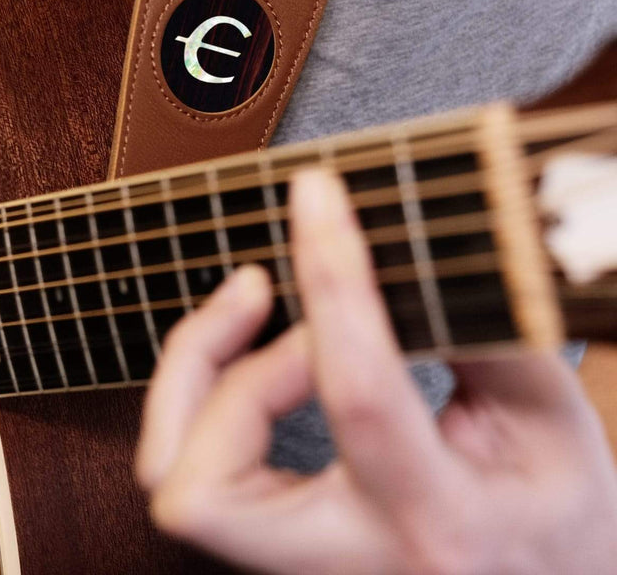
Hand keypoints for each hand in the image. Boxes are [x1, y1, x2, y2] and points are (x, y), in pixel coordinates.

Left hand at [136, 168, 616, 574]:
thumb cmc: (555, 515)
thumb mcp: (549, 419)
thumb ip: (478, 331)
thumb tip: (402, 241)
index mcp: (439, 524)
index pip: (359, 393)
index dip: (331, 280)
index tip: (317, 195)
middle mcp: (350, 564)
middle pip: (199, 489)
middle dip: (207, 364)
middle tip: (258, 283)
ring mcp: (298, 571)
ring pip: (177, 485)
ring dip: (199, 376)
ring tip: (257, 307)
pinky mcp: (271, 555)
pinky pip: (197, 472)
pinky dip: (210, 399)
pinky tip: (261, 356)